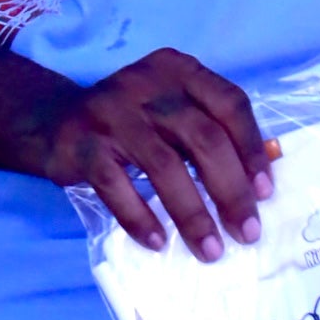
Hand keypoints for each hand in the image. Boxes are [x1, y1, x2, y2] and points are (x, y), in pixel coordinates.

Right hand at [44, 47, 273, 259]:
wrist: (54, 121)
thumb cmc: (132, 122)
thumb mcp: (172, 110)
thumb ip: (210, 131)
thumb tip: (258, 184)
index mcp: (180, 69)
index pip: (230, 103)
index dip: (252, 149)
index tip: (265, 192)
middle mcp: (148, 84)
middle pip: (204, 138)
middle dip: (231, 191)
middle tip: (246, 231)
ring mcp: (112, 113)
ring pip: (164, 166)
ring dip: (193, 215)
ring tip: (211, 250)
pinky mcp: (83, 145)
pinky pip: (116, 186)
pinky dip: (140, 218)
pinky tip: (158, 242)